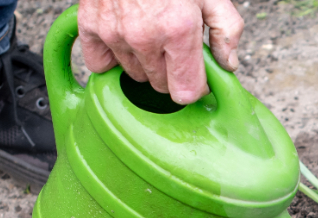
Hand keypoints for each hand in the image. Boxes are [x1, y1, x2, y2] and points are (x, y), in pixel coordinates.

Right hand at [78, 0, 244, 104]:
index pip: (185, 91)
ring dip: (146, 63)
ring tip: (153, 35)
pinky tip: (126, 42)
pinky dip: (112, 58)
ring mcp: (114, 33)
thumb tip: (227, 64)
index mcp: (178, 31)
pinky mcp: (90, 26)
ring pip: (134, 74)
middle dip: (173, 72)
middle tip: (177, 46)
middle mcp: (144, 38)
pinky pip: (99, 64)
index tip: (198, 76)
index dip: (196, 87)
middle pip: (160, 86)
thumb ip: (226, 32)